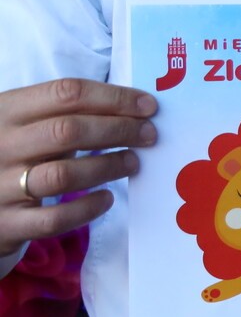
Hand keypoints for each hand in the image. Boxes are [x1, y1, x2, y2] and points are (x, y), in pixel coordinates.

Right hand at [1, 79, 155, 259]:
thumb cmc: (11, 153)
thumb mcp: (23, 123)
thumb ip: (65, 114)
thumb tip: (134, 110)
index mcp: (5, 110)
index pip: (65, 93)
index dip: (113, 97)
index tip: (148, 106)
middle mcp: (0, 145)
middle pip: (67, 131)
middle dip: (118, 130)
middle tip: (148, 134)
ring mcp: (0, 186)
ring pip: (63, 175)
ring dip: (107, 167)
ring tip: (132, 163)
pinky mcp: (7, 224)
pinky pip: (54, 219)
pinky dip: (87, 209)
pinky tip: (106, 198)